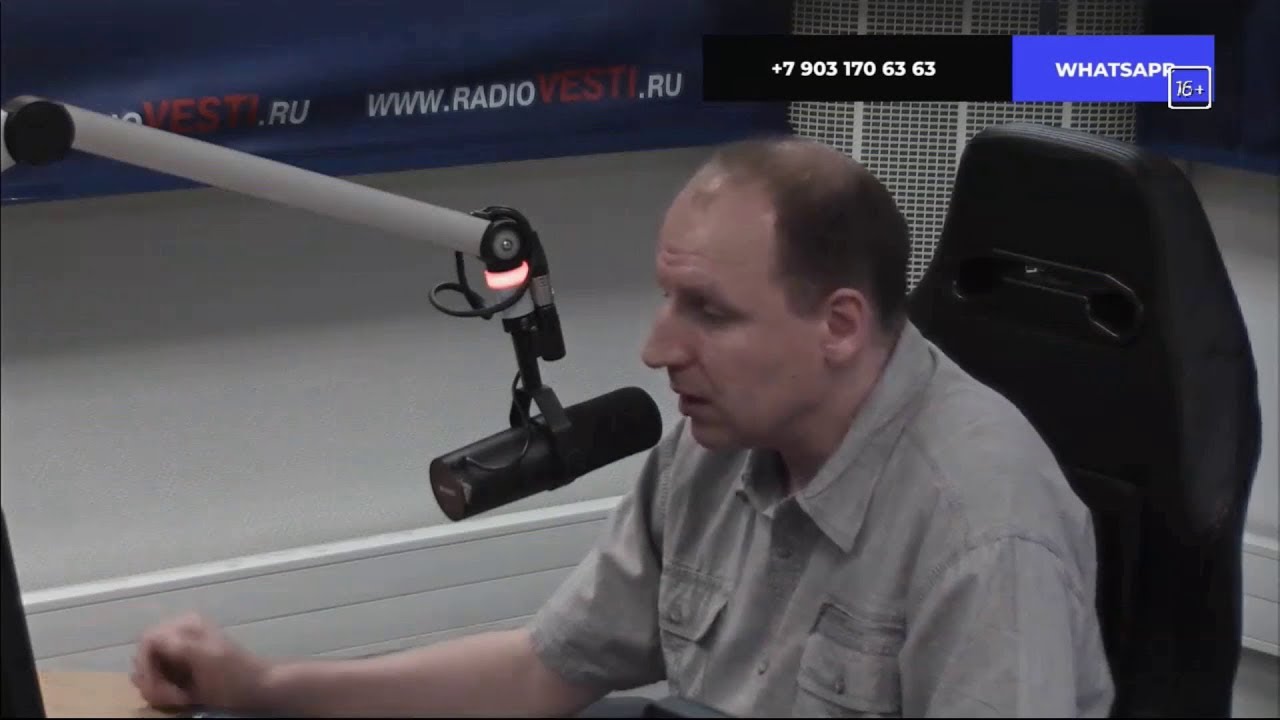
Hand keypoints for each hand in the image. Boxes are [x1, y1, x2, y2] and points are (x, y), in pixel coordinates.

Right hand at [130, 612, 270, 711]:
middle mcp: (179, 635)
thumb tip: (149, 638)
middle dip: (153, 681)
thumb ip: (178, 644)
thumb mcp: (207, 657)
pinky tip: (183, 699)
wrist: (259, 689)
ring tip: (182, 699)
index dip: (146, 666)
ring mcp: (179, 653)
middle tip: (175, 698)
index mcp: (185, 625)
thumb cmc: (235, 675)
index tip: (156, 687)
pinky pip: (158, 681)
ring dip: (158, 690)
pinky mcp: (182, 671)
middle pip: (143, 658)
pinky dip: (164, 693)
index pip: (146, 641)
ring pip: (147, 673)